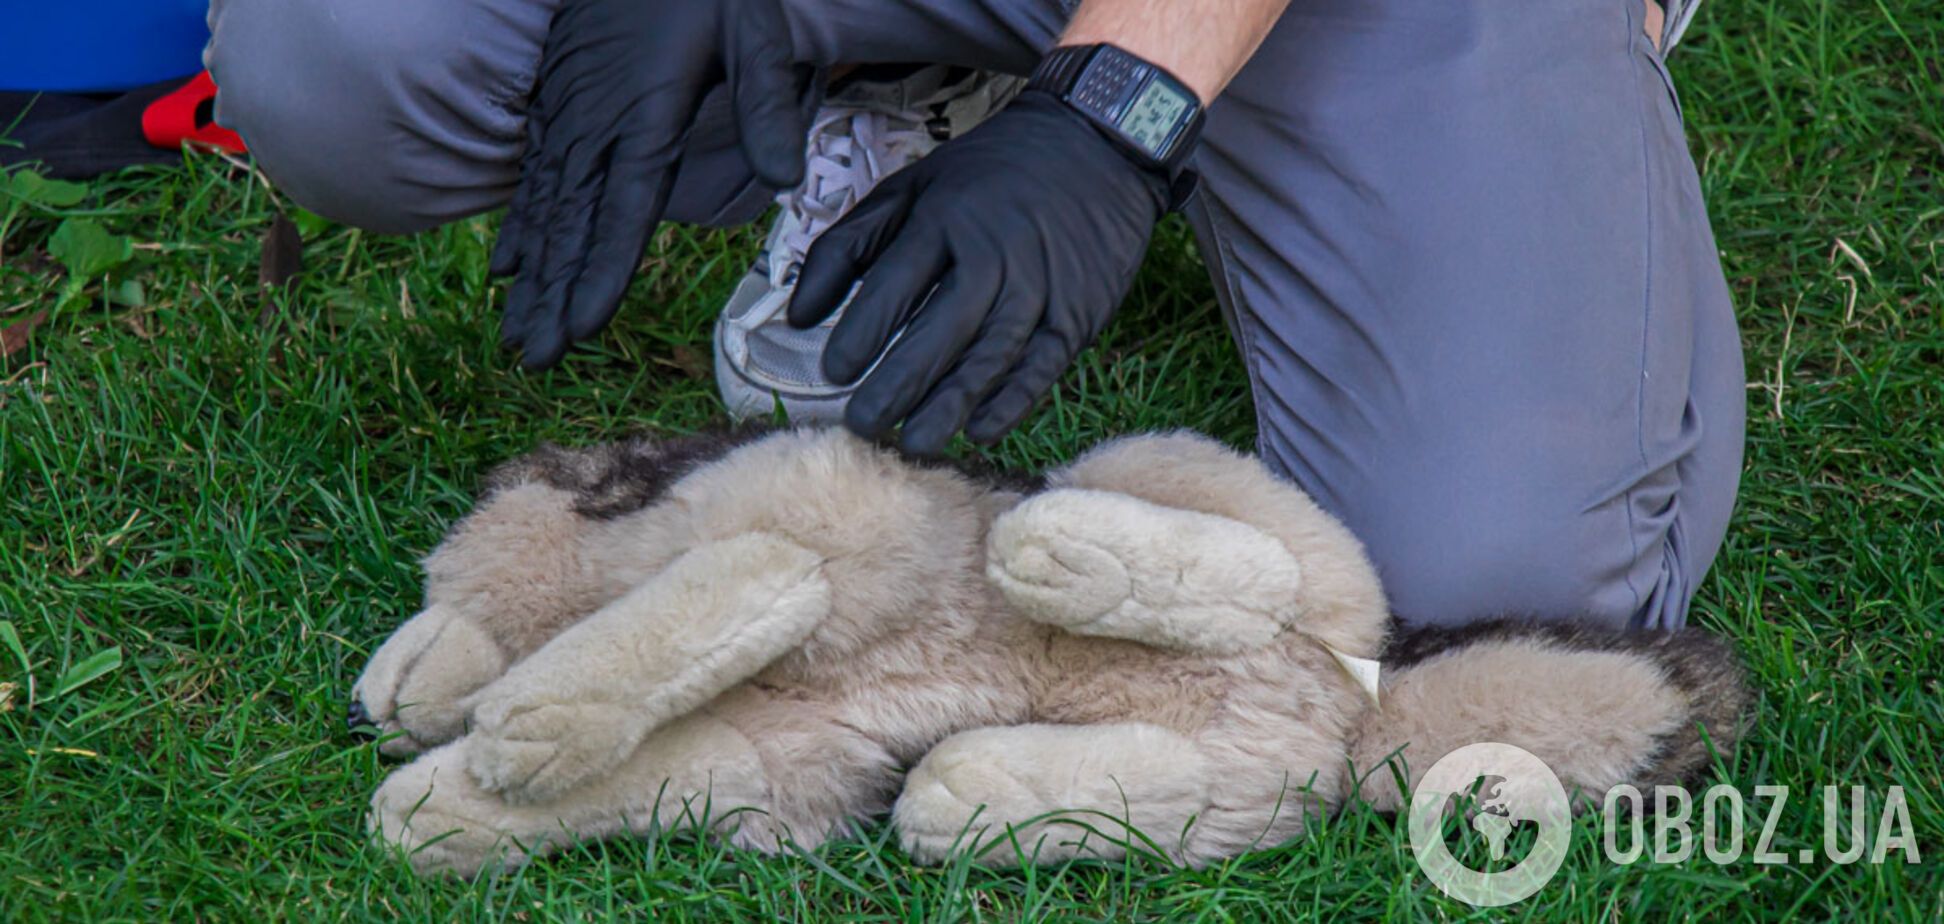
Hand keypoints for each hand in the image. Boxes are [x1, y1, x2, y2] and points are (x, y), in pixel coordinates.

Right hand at [493, 0, 807, 367]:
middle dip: (553, 296)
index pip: (622, 210)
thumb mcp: (753, 32)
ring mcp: (570, 114)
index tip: (581, 327)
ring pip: (547, 209)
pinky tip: (508, 268)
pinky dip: (521, 226)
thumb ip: (766, 104)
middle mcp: (596, 123)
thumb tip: (785, 178)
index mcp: (645, 115)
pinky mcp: (559, 102)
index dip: (600, 272)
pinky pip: (534, 176)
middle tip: (536, 359)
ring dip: (532, 276)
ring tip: (519, 335)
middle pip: (573, 225)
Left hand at [789, 91, 1168, 453]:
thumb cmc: (985, 176)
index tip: (833, 374)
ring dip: (950, 405)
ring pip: (990, 357)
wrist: (1095, 149)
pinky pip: (1041, 367)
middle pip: (941, 330)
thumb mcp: (909, 189)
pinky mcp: (1078, 313)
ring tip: (913, 443)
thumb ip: (847, 247)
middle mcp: (994, 256)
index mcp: (945, 219)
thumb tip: (798, 316)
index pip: (895, 285)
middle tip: (863, 425)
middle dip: (899, 383)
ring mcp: (1040, 288)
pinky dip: (1011, 401)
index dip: (862, 333)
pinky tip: (979, 431)